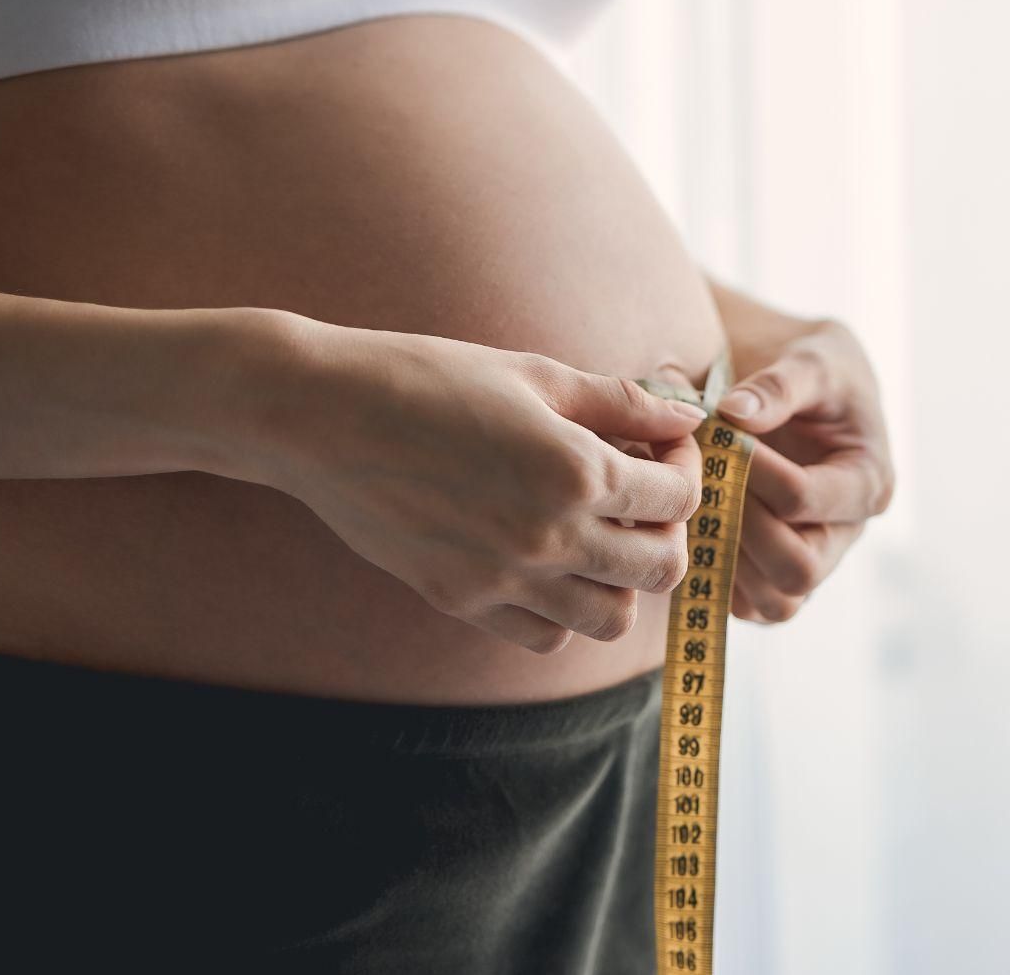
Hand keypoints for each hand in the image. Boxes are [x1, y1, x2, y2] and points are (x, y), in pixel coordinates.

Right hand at [236, 315, 706, 653]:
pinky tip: (548, 559)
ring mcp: (503, 577)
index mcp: (576, 471)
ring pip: (609, 618)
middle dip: (668, 532)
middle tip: (644, 498)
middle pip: (661, 570)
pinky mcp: (460, 600)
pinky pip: (544, 635)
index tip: (663, 448)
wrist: (320, 415)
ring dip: (620, 581)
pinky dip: (563, 608)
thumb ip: (622, 402)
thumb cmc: (429, 376)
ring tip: (599, 535)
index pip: (678, 498)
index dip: (686, 469)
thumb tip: (689, 416)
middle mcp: (548, 536)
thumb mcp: (536, 374)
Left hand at [711, 318, 894, 622]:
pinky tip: (695, 522)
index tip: (715, 433)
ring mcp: (814, 559)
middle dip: (738, 525)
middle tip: (702, 479)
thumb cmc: (815, 366)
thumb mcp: (811, 357)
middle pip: (797, 569)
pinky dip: (717, 576)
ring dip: (724, 557)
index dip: (749, 471)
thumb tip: (735, 414)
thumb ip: (779, 384)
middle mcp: (846, 531)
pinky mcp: (778, 575)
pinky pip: (750, 605)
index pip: (803, 499)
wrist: (801, 383)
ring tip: (697, 500)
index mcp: (868, 480)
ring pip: (774, 601)